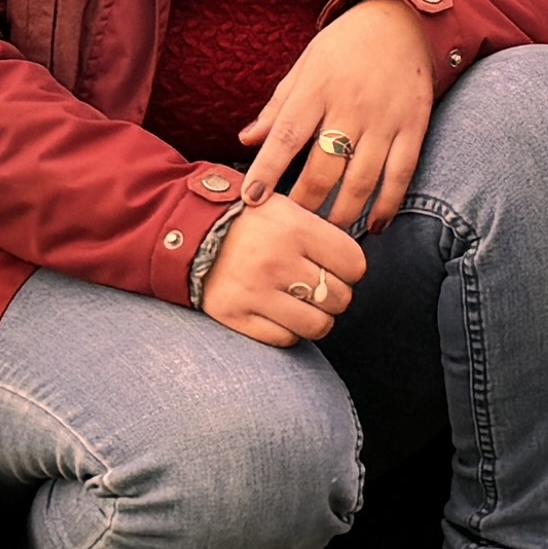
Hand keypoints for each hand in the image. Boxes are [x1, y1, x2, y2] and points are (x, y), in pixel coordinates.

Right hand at [200, 193, 368, 349]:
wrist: (192, 233)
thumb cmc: (251, 223)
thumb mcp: (287, 210)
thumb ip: (321, 234)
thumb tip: (355, 269)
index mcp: (294, 228)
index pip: (354, 264)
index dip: (350, 270)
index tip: (337, 268)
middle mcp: (276, 260)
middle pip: (339, 298)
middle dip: (334, 295)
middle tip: (317, 287)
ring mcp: (255, 291)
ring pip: (317, 325)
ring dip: (316, 318)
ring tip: (303, 305)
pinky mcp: (235, 315)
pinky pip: (285, 338)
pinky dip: (288, 330)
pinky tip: (279, 313)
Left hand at [245, 0, 439, 230]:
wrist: (402, 21)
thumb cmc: (344, 46)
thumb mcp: (305, 66)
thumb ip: (278, 107)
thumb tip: (246, 140)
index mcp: (317, 88)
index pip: (286, 136)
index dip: (267, 170)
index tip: (251, 200)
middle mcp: (351, 106)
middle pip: (324, 167)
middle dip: (305, 204)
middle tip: (291, 226)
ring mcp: (385, 120)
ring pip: (362, 180)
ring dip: (343, 213)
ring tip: (327, 232)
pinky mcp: (413, 127)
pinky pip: (401, 176)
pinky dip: (387, 206)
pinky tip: (373, 225)